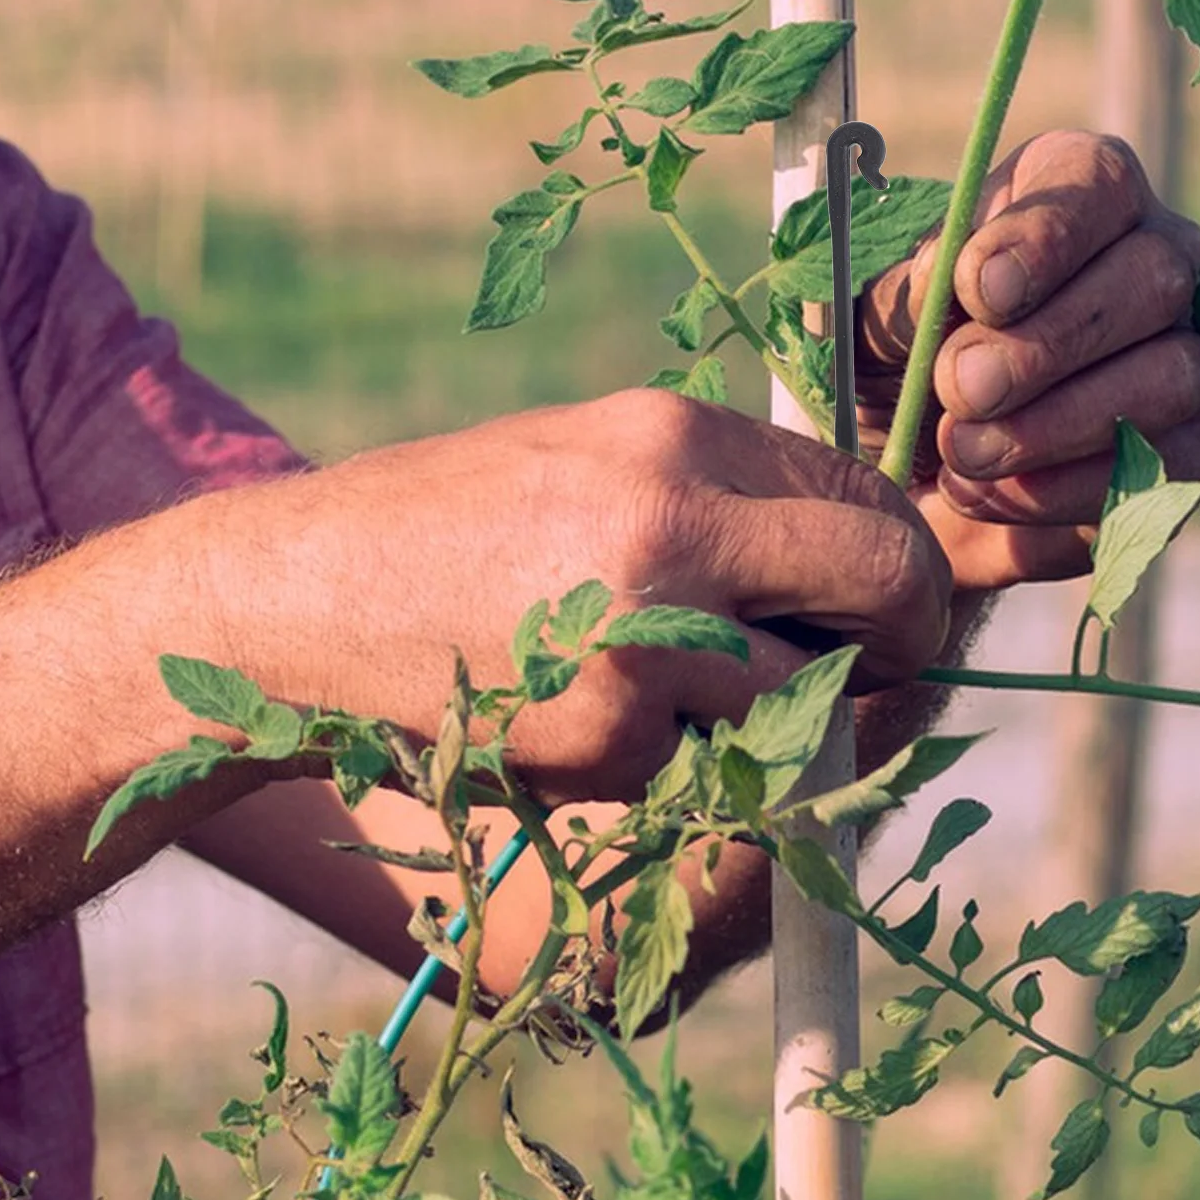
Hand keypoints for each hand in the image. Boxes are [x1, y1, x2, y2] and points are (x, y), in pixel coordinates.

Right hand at [207, 389, 950, 805]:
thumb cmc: (452, 525)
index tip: (887, 606)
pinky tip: (569, 715)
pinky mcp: (599, 733)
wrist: (297, 600)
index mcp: (675, 435)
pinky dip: (659, 759)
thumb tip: (864, 554)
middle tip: (868, 670)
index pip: (867, 496)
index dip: (901, 564)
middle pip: (885, 580)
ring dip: (770, 714)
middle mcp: (672, 519)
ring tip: (662, 687)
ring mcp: (639, 632)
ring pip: (806, 697)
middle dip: (902, 639)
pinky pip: (697, 763)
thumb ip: (727, 496)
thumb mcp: (593, 460)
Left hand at [856, 130, 1199, 591]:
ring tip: (962, 451)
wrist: (917, 469)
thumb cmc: (899, 365)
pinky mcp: (1194, 448)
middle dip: (1045, 347)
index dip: (1042, 240)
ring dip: (1053, 426)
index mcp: (1074, 192)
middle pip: (1154, 279)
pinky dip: (1064, 490)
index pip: (1096, 182)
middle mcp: (1155, 258)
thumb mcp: (875, 324)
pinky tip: (988, 491)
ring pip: (1170, 378)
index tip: (975, 291)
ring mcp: (1190, 353)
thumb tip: (949, 280)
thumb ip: (907, 297)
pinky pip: (1164, 469)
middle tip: (960, 389)